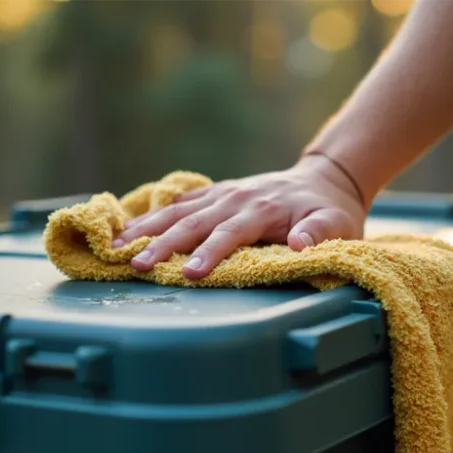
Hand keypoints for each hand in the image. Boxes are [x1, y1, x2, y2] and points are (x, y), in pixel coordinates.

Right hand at [112, 154, 367, 279]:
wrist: (324, 179)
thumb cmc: (329, 211)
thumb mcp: (336, 223)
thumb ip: (319, 233)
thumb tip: (298, 243)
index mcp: (262, 208)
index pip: (231, 233)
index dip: (210, 253)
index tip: (191, 274)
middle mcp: (236, 198)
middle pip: (194, 222)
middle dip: (164, 244)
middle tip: (137, 265)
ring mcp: (222, 193)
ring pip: (178, 210)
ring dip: (146, 228)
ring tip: (116, 246)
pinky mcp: (214, 194)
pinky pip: (179, 203)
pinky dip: (152, 215)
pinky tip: (127, 229)